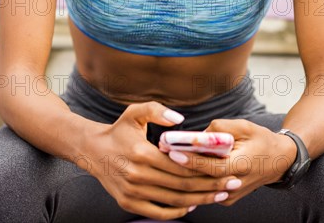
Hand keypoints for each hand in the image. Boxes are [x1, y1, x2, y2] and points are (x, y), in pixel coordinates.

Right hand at [82, 102, 242, 219]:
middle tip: (230, 184)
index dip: (205, 168)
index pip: (181, 165)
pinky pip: (159, 212)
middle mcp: (138, 175)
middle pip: (182, 185)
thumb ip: (158, 111)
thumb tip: (180, 120)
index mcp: (143, 153)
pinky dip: (178, 210)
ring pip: (174, 200)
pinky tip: (192, 204)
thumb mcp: (135, 112)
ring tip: (218, 195)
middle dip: (209, 186)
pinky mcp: (128, 202)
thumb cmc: (119, 130)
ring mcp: (133, 192)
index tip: (225, 167)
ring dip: (199, 199)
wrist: (94, 150)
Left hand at [166, 119, 297, 206]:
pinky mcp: (227, 198)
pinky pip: (206, 188)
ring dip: (183, 170)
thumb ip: (220, 128)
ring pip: (202, 186)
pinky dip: (194, 177)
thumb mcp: (244, 126)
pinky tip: (179, 165)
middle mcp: (235, 184)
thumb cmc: (260, 139)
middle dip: (180, 163)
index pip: (210, 166)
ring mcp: (230, 194)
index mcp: (241, 165)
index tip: (172, 150)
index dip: (190, 159)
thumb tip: (196, 135)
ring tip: (166, 154)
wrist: (279, 161)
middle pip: (201, 178)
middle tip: (162, 149)